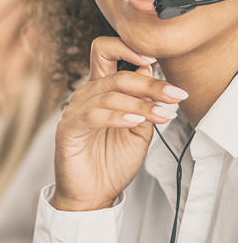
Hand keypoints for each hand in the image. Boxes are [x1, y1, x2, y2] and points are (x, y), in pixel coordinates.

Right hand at [52, 36, 187, 211]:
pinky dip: (116, 116)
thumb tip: (150, 71)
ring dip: (139, 104)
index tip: (155, 58)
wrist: (94, 194)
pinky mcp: (69, 129)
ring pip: (108, 95)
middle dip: (149, 84)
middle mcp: (85, 95)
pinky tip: (134, 121)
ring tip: (162, 115)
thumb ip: (143, 104)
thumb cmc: (112, 161)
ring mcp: (75, 111)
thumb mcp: (139, 130)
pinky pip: (93, 115)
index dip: (126, 48)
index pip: (105, 52)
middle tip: (174, 95)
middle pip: (116, 76)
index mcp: (101, 90)